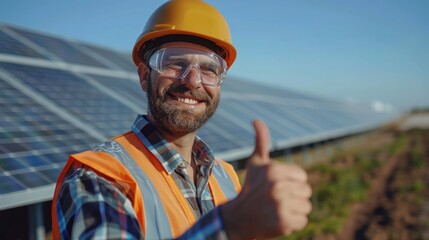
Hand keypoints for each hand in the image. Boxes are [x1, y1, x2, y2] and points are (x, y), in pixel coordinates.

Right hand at [221, 120, 311, 238]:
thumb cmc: (251, 187)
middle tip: (276, 199)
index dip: (292, 182)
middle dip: (294, 197)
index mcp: (274, 171)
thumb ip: (261, 141)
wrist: (239, 217)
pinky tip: (277, 220)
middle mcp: (277, 187)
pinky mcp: (284, 223)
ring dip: (294, 210)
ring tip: (277, 209)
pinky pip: (302, 221)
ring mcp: (280, 206)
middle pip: (306, 192)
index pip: (303, 177)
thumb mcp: (256, 163)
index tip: (277, 186)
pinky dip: (292, 223)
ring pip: (306, 207)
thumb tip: (256, 120)